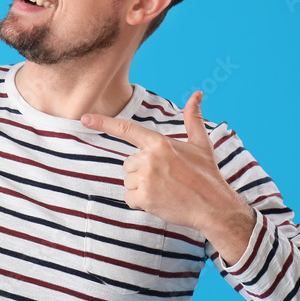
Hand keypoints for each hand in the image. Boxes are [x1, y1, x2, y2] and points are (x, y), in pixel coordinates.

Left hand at [80, 90, 255, 260]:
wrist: (215, 207)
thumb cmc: (207, 175)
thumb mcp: (201, 144)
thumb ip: (193, 118)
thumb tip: (197, 93)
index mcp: (160, 143)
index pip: (126, 129)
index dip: (103, 122)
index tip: (84, 118)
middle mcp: (150, 158)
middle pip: (128, 163)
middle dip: (142, 172)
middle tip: (166, 179)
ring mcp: (145, 178)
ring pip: (128, 181)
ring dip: (142, 188)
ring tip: (165, 190)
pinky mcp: (144, 197)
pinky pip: (129, 198)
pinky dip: (141, 203)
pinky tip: (160, 201)